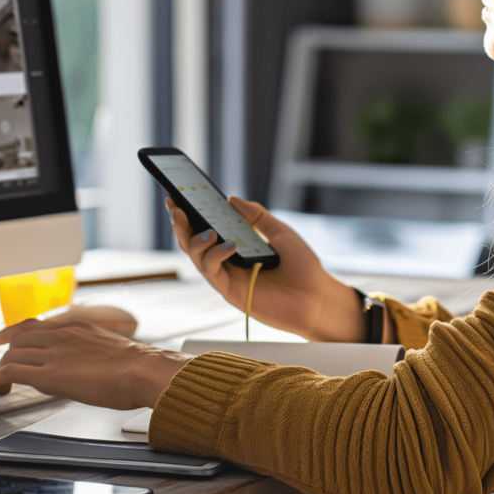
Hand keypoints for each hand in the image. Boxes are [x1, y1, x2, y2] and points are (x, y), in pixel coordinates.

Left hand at [0, 318, 188, 407]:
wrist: (142, 370)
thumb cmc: (135, 364)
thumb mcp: (109, 346)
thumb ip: (90, 349)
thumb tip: (88, 362)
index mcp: (77, 326)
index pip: (35, 324)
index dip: (12, 331)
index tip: (1, 337)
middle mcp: (62, 334)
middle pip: (19, 338)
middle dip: (6, 353)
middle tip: (1, 369)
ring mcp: (55, 353)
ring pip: (12, 354)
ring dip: (1, 369)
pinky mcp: (50, 374)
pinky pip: (11, 372)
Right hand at [169, 197, 366, 341]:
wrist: (318, 298)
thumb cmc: (303, 266)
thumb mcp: (279, 232)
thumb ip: (255, 216)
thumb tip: (230, 198)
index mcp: (237, 246)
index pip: (207, 227)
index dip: (191, 213)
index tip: (178, 195)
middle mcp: (227, 262)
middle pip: (194, 242)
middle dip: (181, 224)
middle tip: (175, 206)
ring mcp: (228, 278)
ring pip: (197, 258)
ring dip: (194, 240)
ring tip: (206, 230)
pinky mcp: (231, 293)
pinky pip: (213, 273)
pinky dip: (215, 256)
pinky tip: (228, 245)